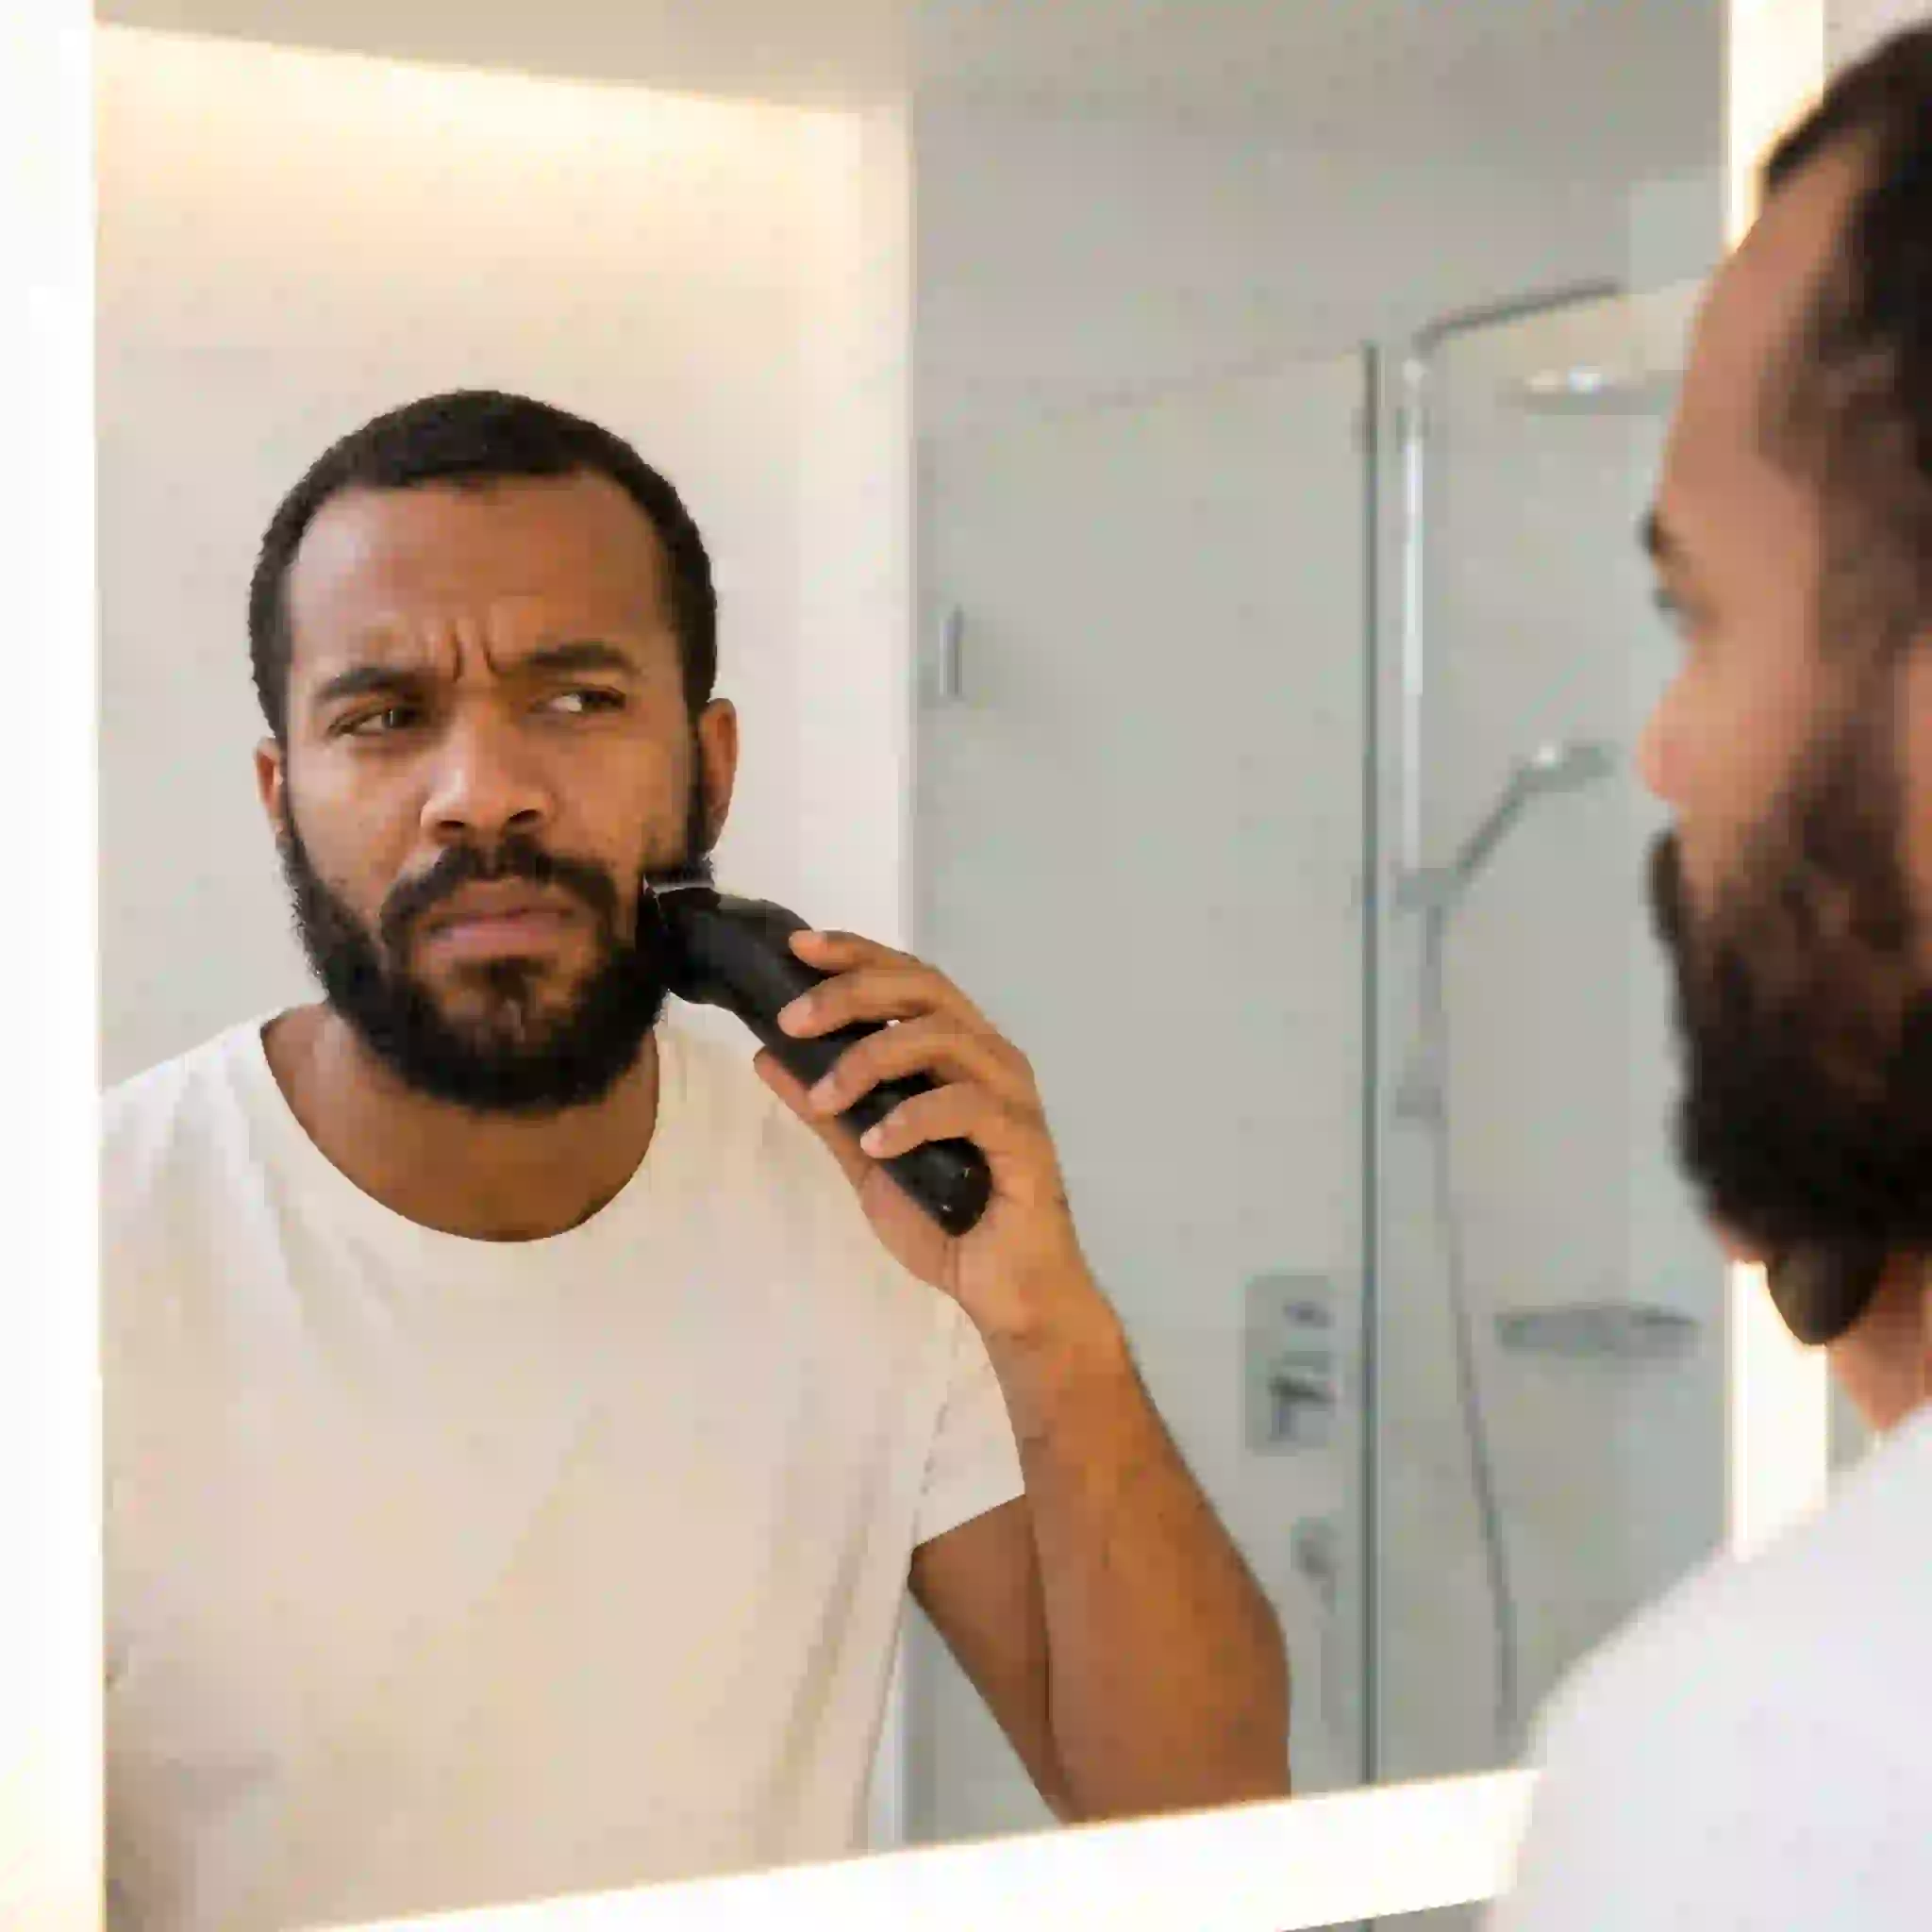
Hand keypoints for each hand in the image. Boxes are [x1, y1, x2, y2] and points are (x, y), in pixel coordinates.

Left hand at [754, 928, 1114, 1360]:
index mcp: (956, 1051)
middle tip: (793, 1020)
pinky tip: (876, 1144)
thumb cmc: (947, 1219)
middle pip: (923, 991)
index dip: (855, 953)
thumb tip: (766, 1056)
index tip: (798, 946)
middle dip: (852, 994)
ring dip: (872, 1059)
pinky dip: (914, 1118)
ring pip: (944, 1038)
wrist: (1005, 1291)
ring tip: (827, 1097)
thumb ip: (824, 1107)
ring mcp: (1011, 1094)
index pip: (907, 979)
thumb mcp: (864, 1158)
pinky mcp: (1023, 1138)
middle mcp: (988, 1057)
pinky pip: (968, 1106)